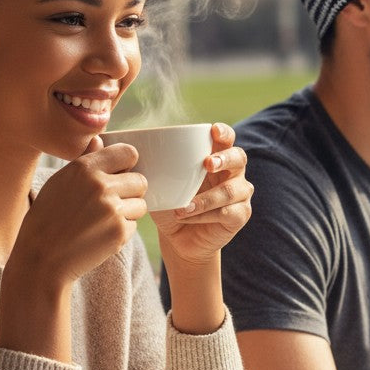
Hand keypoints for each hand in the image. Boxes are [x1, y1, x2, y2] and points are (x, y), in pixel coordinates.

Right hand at [0, 137, 145, 360]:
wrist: (41, 260)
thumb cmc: (47, 220)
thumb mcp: (59, 183)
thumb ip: (84, 161)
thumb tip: (100, 141)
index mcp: (85, 168)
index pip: (130, 152)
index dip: (128, 164)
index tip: (121, 174)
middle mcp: (101, 185)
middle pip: (141, 180)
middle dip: (131, 192)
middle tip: (111, 204)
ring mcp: (112, 208)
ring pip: (141, 204)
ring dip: (128, 213)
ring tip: (102, 221)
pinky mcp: (119, 231)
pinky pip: (134, 225)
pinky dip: (122, 231)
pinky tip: (100, 235)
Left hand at [155, 122, 253, 270]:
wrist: (177, 238)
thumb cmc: (171, 203)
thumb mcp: (161, 183)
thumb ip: (154, 166)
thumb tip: (129, 150)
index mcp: (216, 157)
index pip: (226, 138)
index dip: (223, 132)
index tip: (213, 131)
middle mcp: (232, 172)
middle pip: (239, 157)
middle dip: (224, 158)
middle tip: (207, 163)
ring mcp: (240, 194)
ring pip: (232, 190)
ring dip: (207, 198)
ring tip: (184, 206)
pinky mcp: (240, 215)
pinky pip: (228, 212)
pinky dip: (207, 214)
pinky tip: (190, 216)